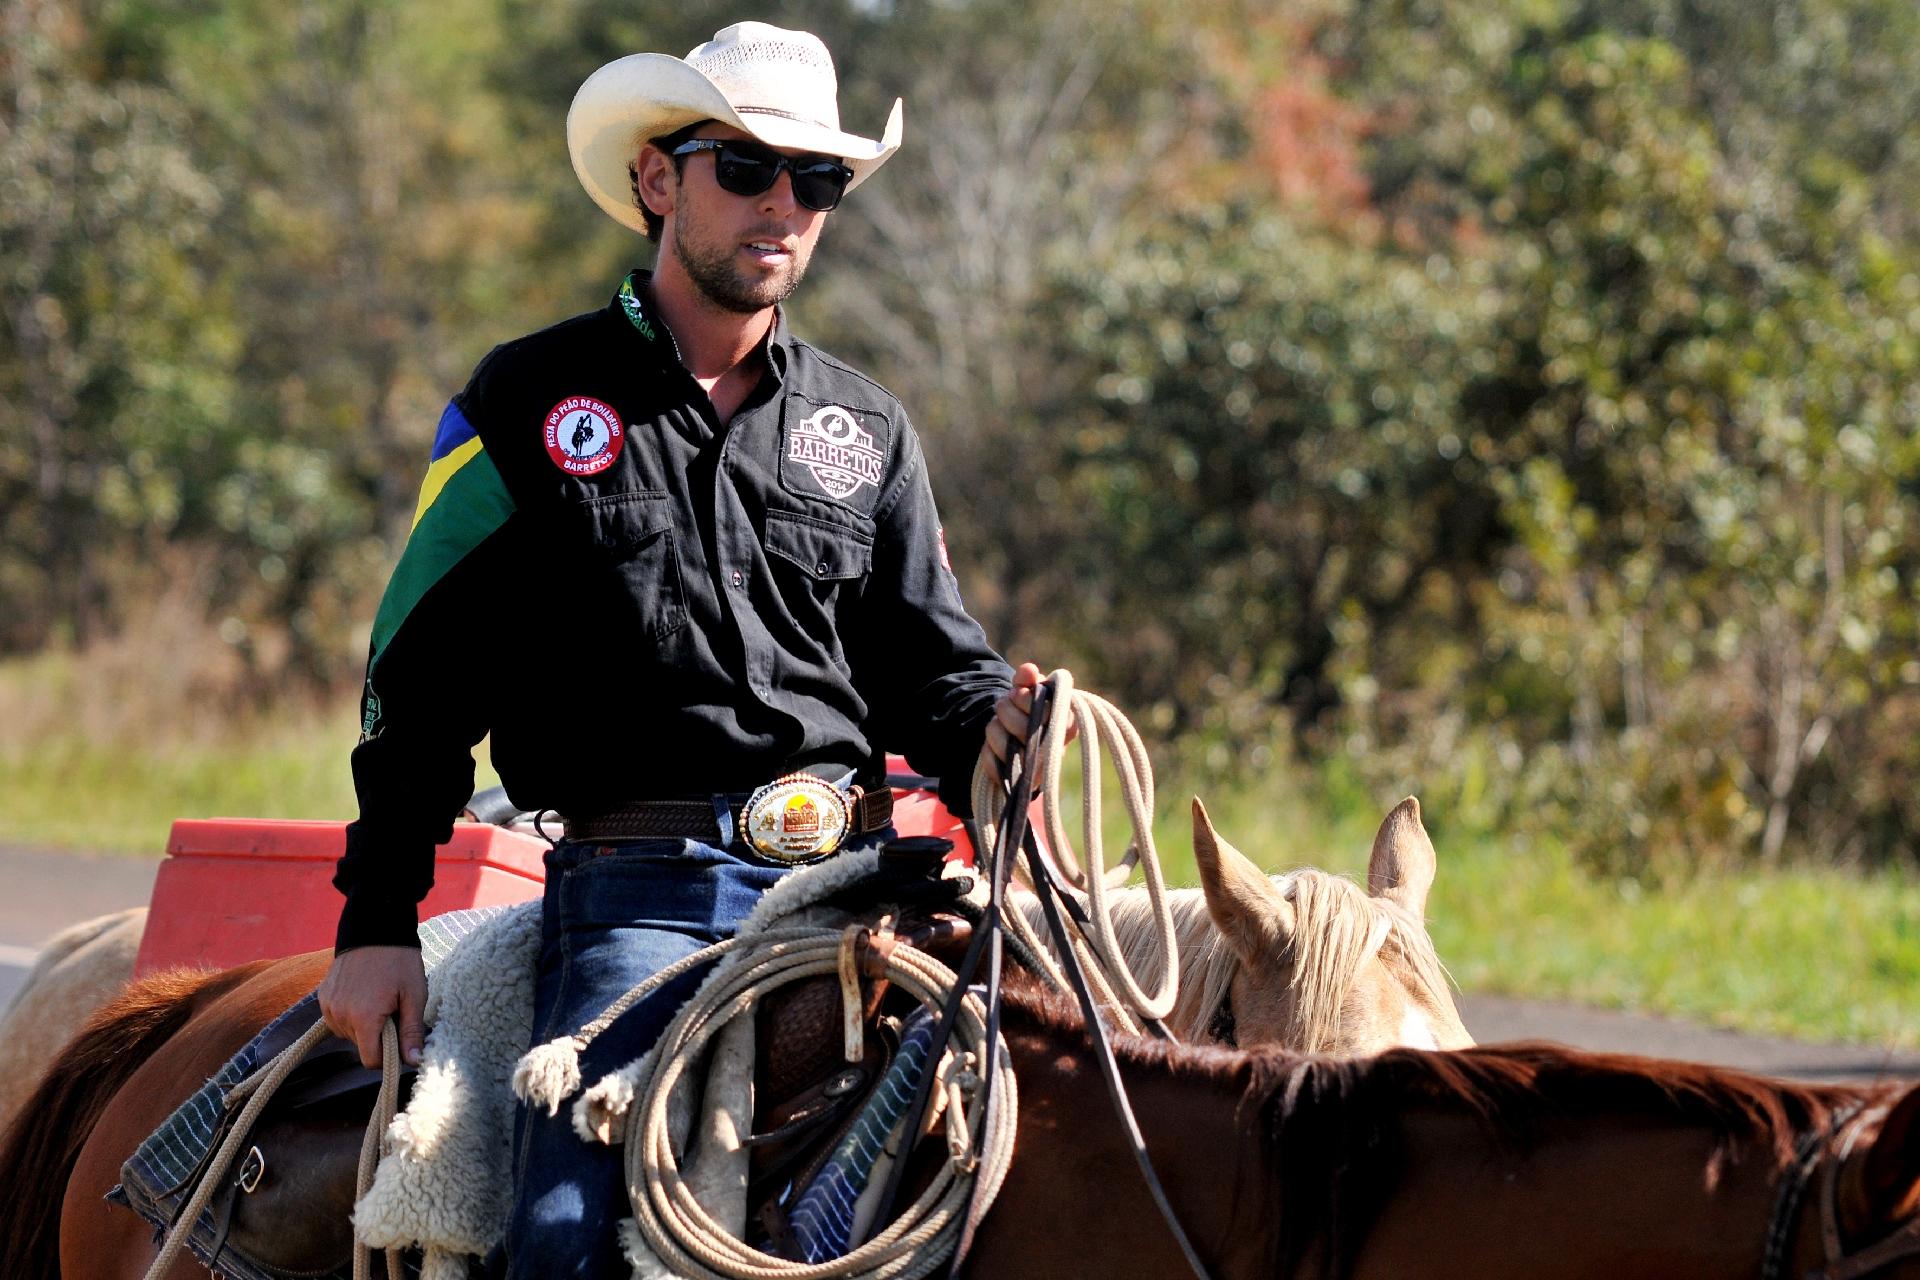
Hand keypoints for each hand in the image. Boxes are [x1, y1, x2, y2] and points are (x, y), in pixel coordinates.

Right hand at [318, 945, 427, 1068]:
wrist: (375, 928)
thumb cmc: (400, 961)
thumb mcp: (414, 995)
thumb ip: (412, 1032)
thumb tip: (414, 1062)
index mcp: (364, 1017)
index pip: (370, 1060)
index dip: (388, 1055)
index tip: (400, 1039)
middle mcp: (340, 1015)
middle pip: (360, 1046)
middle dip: (378, 1035)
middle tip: (391, 1009)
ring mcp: (328, 1006)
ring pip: (348, 1034)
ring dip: (363, 1025)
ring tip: (377, 999)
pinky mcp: (322, 997)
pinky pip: (337, 1020)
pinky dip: (350, 1015)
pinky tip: (363, 995)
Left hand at [986, 662, 1075, 763]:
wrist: (1020, 738)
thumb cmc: (1028, 710)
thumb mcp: (1029, 690)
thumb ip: (1028, 679)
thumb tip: (1028, 670)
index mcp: (1068, 724)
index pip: (1042, 710)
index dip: (1022, 697)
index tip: (1017, 691)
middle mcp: (1057, 749)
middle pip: (1022, 727)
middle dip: (1004, 709)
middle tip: (1004, 705)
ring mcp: (1038, 771)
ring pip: (1005, 746)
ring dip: (994, 729)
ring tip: (999, 724)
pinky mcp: (1018, 784)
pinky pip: (994, 766)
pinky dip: (987, 752)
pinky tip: (994, 745)